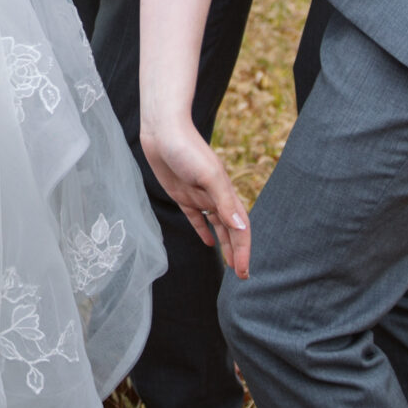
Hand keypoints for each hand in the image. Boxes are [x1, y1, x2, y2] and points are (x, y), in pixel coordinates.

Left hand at [140, 118, 250, 276]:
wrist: (163, 130)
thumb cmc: (187, 149)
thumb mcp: (208, 176)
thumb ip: (224, 202)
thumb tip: (241, 227)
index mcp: (225, 194)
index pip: (241, 229)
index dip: (244, 251)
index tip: (243, 273)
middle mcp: (215, 197)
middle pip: (231, 231)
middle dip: (238, 253)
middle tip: (241, 276)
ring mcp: (199, 196)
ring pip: (217, 227)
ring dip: (224, 245)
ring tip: (228, 264)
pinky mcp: (182, 194)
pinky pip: (196, 218)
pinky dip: (203, 231)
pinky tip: (206, 242)